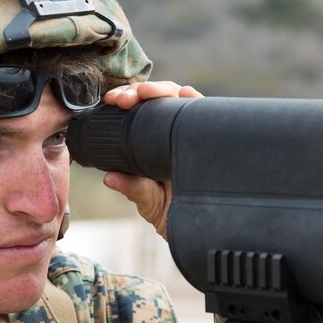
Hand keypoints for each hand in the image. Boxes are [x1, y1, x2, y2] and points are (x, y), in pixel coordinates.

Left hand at [100, 81, 202, 238]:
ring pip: (181, 101)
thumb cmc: (175, 216)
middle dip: (140, 91)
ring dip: (163, 90)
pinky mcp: (213, 141)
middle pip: (159, 100)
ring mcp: (193, 136)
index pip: (141, 111)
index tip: (112, 101)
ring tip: (146, 93)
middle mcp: (174, 136)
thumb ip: (133, 188)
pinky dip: (197, 101)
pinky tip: (186, 94)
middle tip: (124, 98)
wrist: (203, 233)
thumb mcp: (150, 203)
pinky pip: (208, 115)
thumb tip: (109, 177)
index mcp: (154, 144)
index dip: (127, 99)